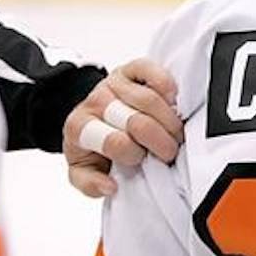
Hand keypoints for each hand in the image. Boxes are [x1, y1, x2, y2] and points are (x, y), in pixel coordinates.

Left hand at [62, 58, 182, 196]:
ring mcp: (114, 83)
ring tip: (176, 133)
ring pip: (151, 100)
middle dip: (161, 142)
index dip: (137, 155)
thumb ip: (89, 184)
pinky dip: (166, 84)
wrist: (90, 112)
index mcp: (79, 128)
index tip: (146, 161)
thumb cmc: (92, 142)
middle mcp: (96, 102)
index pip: (117, 143)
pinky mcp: (131, 69)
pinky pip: (150, 70)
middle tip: (169, 152)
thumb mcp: (82, 169)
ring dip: (171, 122)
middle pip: (138, 122)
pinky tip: (172, 99)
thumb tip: (109, 186)